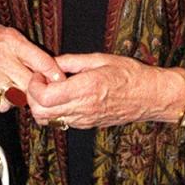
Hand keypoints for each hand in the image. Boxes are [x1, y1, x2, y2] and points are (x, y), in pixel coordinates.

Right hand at [0, 19, 63, 112]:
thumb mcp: (9, 36)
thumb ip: (28, 51)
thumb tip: (52, 69)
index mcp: (12, 41)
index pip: (43, 61)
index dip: (55, 75)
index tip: (61, 82)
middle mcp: (2, 58)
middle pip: (32, 83)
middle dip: (37, 89)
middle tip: (38, 91)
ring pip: (18, 96)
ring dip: (20, 96)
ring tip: (14, 88)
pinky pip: (1, 104)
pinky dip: (3, 102)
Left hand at [26, 53, 180, 128]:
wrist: (151, 96)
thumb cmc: (131, 75)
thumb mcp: (101, 59)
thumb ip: (72, 61)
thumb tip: (52, 62)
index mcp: (86, 88)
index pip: (45, 97)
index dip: (34, 85)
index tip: (40, 74)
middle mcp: (83, 108)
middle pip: (41, 113)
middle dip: (32, 97)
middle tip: (41, 82)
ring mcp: (85, 120)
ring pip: (48, 121)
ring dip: (42, 106)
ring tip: (51, 89)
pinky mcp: (87, 125)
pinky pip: (61, 122)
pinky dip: (54, 111)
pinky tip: (63, 97)